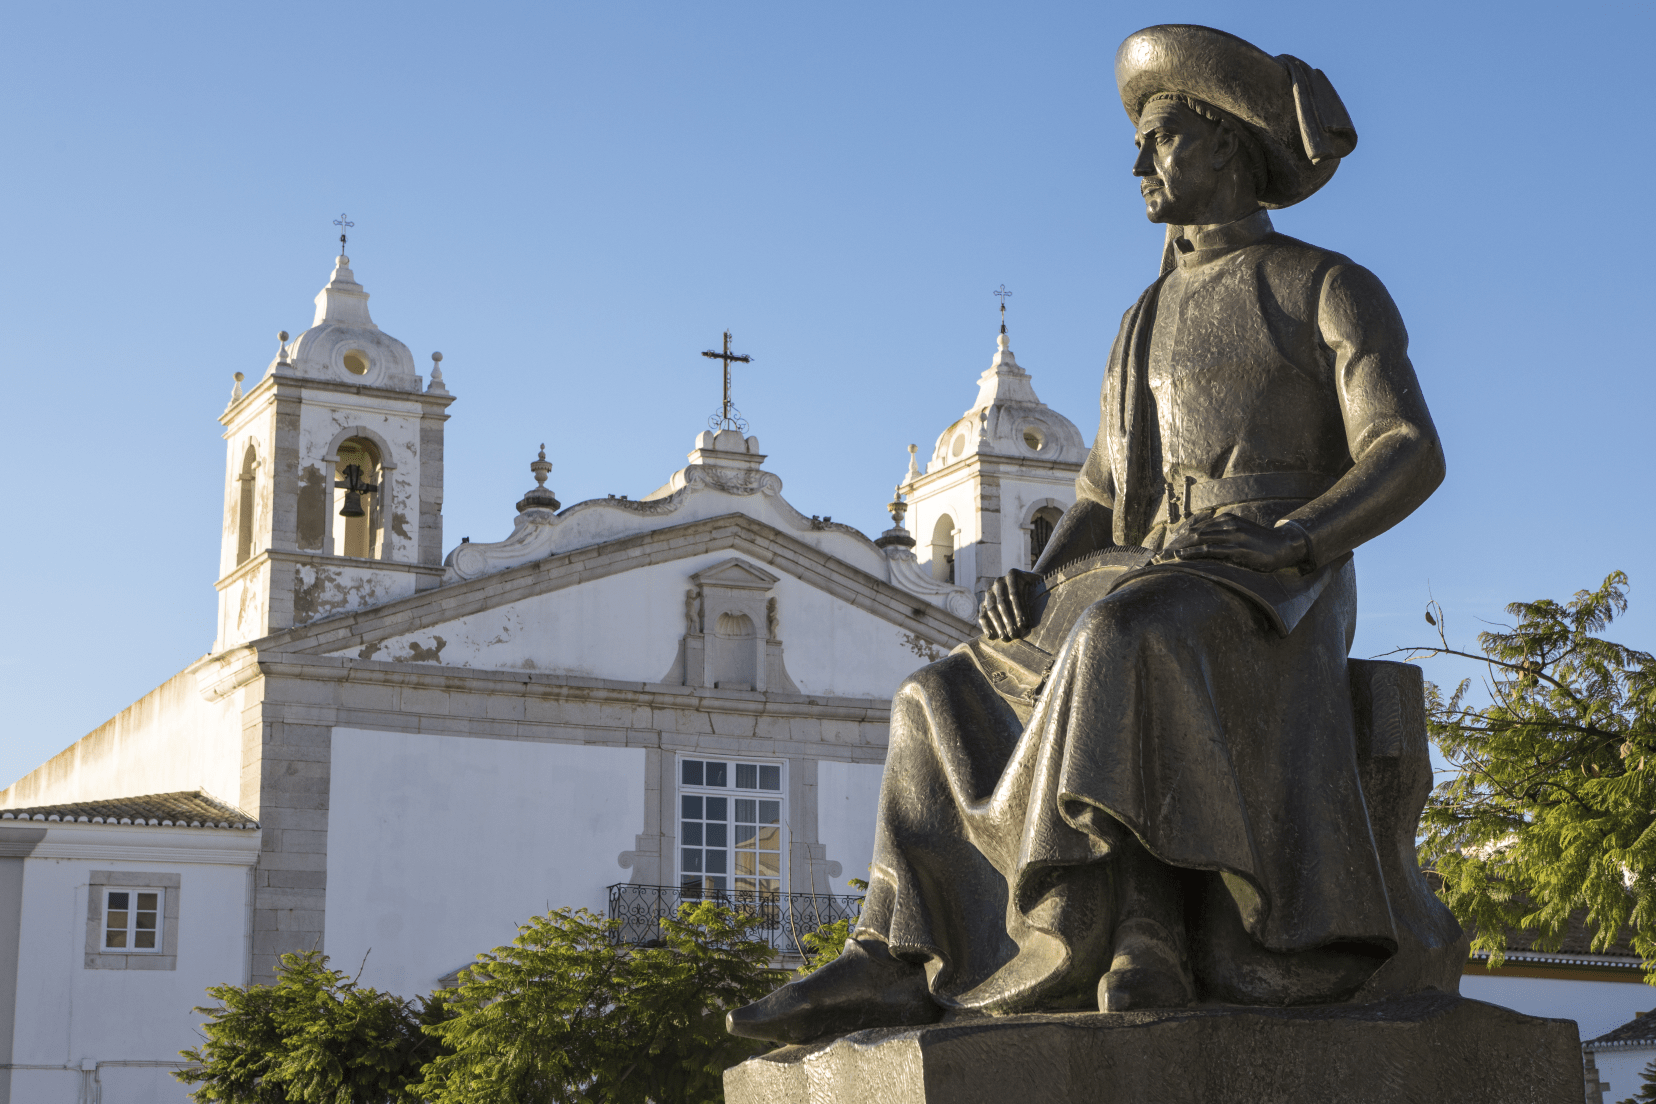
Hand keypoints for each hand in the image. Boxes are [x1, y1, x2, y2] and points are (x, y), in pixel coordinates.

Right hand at [979, 569, 1041, 640]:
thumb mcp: (1040, 585)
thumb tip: (1042, 608)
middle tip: (1015, 635)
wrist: (1027, 582)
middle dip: (1008, 621)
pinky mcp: (984, 602)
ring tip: (1005, 637)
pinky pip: (982, 613)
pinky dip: (985, 625)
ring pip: (991, 609)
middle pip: (1002, 603)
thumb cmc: (1037, 586)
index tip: (1024, 625)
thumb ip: (1041, 592)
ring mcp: (990, 591)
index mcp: (1013, 575)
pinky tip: (991, 636)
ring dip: (998, 625)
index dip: (1019, 610)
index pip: (1014, 594)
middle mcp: (999, 582)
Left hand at [1153, 514, 1309, 572]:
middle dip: (1174, 544)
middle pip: (1193, 533)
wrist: (1283, 545)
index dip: (1179, 538)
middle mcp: (1227, 524)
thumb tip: (1204, 543)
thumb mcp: (1240, 533)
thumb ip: (1223, 534)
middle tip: (1160, 555)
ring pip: (1198, 539)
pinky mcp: (1236, 547)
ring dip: (1178, 549)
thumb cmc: (1260, 543)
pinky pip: (1209, 549)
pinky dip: (1192, 553)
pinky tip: (1180, 557)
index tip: (1166, 548)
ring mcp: (1232, 535)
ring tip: (1164, 558)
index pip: (1197, 527)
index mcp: (1226, 519)